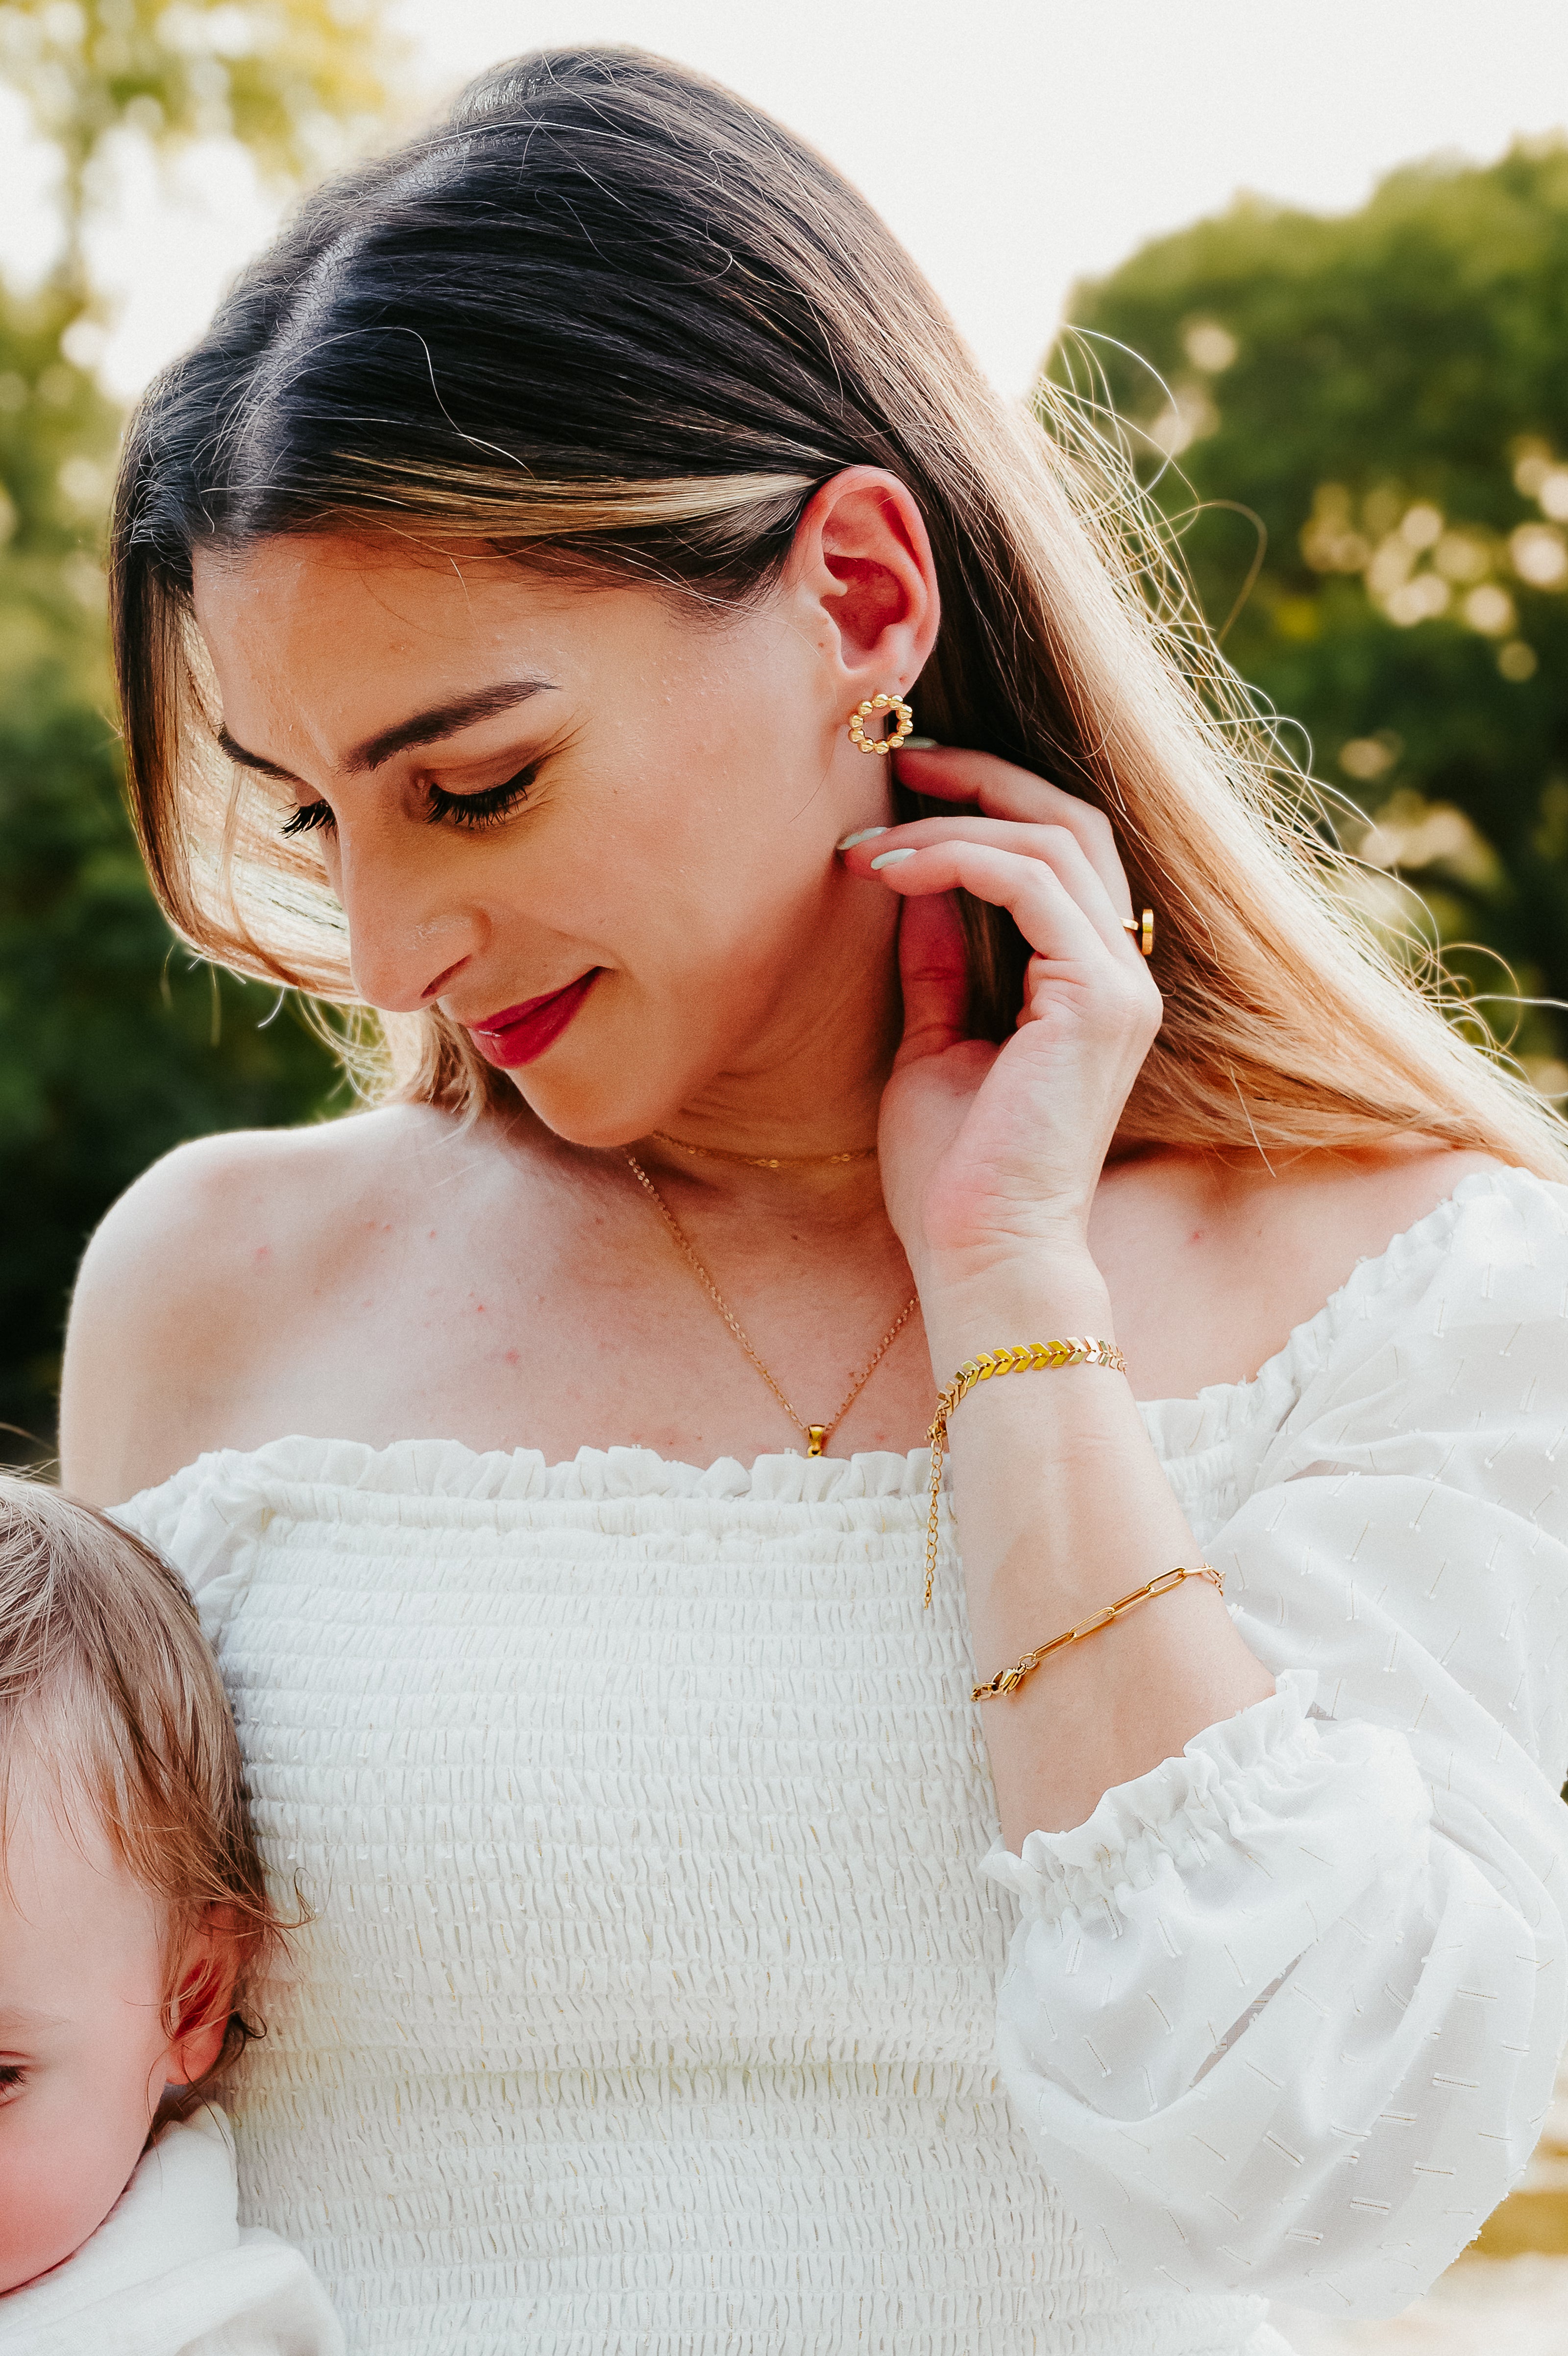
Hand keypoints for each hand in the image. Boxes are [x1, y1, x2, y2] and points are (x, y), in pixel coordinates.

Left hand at [841, 745, 1161, 1306]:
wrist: (981, 1255)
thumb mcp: (933, 1045)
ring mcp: (1119, 986)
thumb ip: (936, 967)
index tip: (901, 796)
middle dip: (981, 781)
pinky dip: (958, 861)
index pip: (1057, 856)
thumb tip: (911, 888)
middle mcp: (1121, 977)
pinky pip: (1029, 884)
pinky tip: (894, 873)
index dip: (984, 808)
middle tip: (898, 764)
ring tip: (871, 841)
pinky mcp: (1096, 1000)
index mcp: (1089, 988)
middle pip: (1069, 825)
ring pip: (1052, 841)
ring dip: (953, 823)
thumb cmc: (954, 1175)